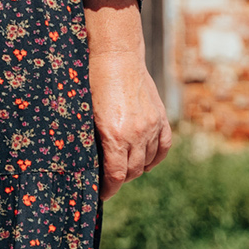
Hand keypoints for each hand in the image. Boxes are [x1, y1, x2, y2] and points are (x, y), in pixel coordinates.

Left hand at [82, 0, 170, 198]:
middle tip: (108, 179)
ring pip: (148, 161)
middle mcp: (136, 134)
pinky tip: (146, 160)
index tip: (101, 194)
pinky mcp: (161, 116)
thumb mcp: (85, 114)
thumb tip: (88, 163)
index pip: (116, 177)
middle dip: (120, 179)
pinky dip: (155, 157)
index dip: (108, 189)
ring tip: (123, 167)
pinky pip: (163, 147)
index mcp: (115, 135)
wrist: (116, 54)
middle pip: (133, 172)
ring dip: (136, 168)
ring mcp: (152, 125)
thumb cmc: (92, 81)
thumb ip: (91, 140)